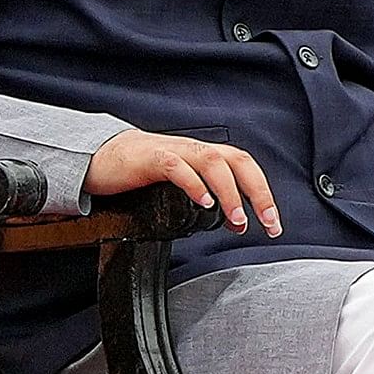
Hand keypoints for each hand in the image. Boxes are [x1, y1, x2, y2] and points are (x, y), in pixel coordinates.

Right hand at [90, 128, 279, 235]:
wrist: (100, 157)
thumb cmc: (141, 172)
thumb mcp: (182, 183)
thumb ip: (208, 196)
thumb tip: (236, 221)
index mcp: (203, 156)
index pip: (244, 167)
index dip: (263, 193)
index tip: (273, 224)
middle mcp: (193, 150)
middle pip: (236, 160)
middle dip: (258, 192)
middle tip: (268, 222)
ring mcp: (172, 151)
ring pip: (212, 162)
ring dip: (229, 192)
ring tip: (237, 219)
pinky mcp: (149, 158)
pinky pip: (175, 166)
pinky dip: (193, 183)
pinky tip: (203, 202)